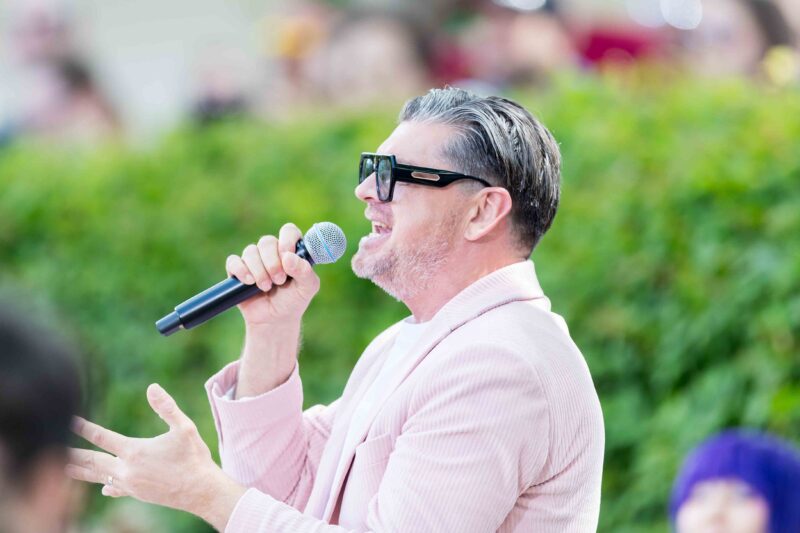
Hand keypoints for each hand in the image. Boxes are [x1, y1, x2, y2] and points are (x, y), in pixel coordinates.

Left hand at [66, 384, 244, 529]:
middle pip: (91, 461)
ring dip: (80, 471)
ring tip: (63, 467)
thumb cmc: (195, 457)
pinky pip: (115, 489)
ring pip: (98, 477)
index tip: (70, 419)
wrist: (201, 492)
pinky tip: (103, 488)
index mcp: (135, 452)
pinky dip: (106, 485)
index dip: (84, 428)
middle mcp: (127, 470)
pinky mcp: (138, 493)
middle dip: (70, 454)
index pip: (103, 438)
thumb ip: (167, 407)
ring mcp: (130, 484)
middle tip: (49, 447)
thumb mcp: (184, 428)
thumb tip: (152, 387)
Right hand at [225, 222, 320, 326]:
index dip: (287, 239)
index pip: (288, 231)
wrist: (275, 320)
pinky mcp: (238, 271)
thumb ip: (304, 271)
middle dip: (273, 262)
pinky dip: (241, 270)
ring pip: (250, 251)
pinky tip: (249, 282)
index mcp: (290, 251)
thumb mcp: (307, 288)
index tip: (287, 255)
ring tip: (266, 287)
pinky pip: (233, 261)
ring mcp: (254, 260)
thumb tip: (288, 256)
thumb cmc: (293, 301)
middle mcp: (272, 252)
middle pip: (267, 241)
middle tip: (279, 280)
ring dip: (259, 270)